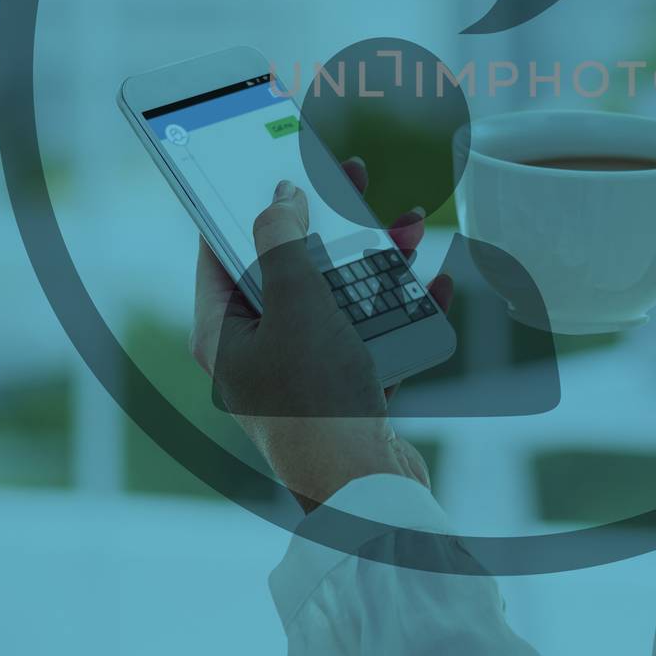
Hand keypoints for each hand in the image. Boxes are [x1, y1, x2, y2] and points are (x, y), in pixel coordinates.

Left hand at [189, 158, 451, 511]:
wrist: (369, 492)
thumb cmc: (318, 400)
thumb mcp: (296, 306)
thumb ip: (282, 243)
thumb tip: (278, 197)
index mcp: (224, 335)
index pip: (220, 251)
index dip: (243, 202)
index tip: (269, 164)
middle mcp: (258, 354)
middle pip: (288, 267)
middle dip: (329, 223)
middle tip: (353, 177)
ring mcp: (302, 375)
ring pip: (337, 297)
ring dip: (376, 260)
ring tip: (411, 227)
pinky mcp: (346, 393)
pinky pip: (374, 336)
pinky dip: (403, 310)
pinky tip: (436, 284)